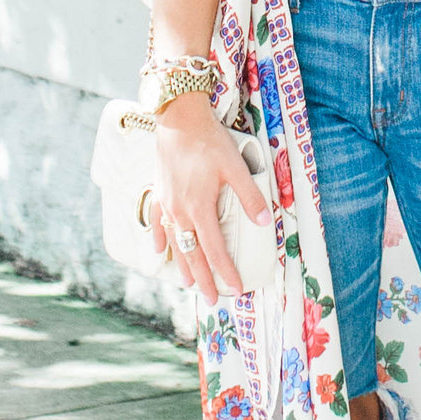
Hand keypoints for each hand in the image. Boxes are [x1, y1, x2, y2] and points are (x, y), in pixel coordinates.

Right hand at [150, 95, 269, 303]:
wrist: (179, 119)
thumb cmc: (209, 141)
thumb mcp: (235, 167)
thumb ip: (250, 196)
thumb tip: (265, 222)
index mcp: (200, 209)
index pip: (216, 250)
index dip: (227, 271)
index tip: (236, 288)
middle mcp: (180, 212)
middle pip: (193, 254)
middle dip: (205, 279)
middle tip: (214, 300)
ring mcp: (166, 204)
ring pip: (174, 243)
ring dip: (182, 265)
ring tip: (189, 284)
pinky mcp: (158, 192)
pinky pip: (155, 221)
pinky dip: (157, 238)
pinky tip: (158, 250)